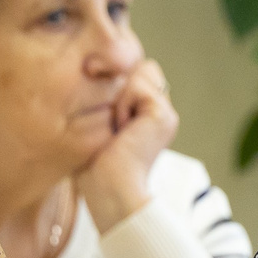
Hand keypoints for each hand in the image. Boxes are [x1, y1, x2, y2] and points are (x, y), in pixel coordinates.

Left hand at [75, 59, 177, 232]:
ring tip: (115, 127)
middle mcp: (158, 108)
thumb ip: (102, 96)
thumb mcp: (94, 125)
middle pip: (136, 65)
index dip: (112, 79)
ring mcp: (164, 111)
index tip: (97, 106)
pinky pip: (136, 84)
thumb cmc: (94, 167)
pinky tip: (121, 130)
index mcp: (145, 112)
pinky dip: (122, 104)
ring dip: (118, 96)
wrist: (111, 192)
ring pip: (137, 70)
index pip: (131, 71)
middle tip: (109, 123)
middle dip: (116, 85)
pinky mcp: (163, 114)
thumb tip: (92, 66)